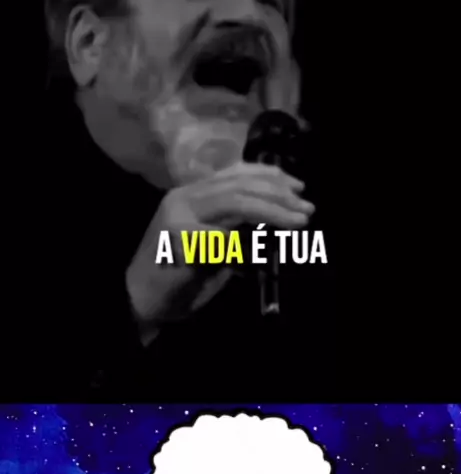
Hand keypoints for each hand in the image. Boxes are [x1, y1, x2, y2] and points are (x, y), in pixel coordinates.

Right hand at [125, 161, 313, 340]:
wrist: (141, 300)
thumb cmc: (181, 276)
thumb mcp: (215, 242)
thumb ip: (237, 223)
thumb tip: (279, 213)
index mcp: (192, 194)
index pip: (236, 173)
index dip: (270, 175)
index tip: (298, 186)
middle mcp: (184, 197)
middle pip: (240, 185)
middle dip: (279, 194)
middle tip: (306, 208)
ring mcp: (179, 215)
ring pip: (235, 202)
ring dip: (273, 212)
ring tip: (299, 222)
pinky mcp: (178, 238)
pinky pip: (223, 237)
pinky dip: (245, 245)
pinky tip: (259, 257)